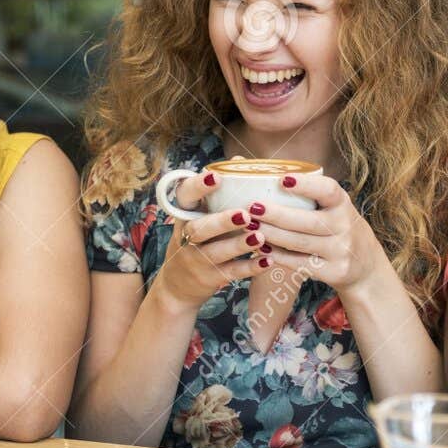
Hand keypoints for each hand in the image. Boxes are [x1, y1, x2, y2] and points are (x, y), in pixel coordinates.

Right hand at [151, 173, 272, 309]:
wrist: (178, 286)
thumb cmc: (196, 239)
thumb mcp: (198, 215)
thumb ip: (217, 192)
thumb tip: (240, 161)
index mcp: (184, 216)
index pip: (184, 197)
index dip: (198, 187)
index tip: (216, 177)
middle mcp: (186, 237)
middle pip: (199, 230)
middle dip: (221, 222)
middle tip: (245, 214)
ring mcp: (197, 260)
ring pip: (216, 253)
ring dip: (239, 245)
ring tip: (260, 236)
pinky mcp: (211, 278)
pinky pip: (232, 273)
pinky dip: (250, 267)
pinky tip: (269, 260)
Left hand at [245, 173, 386, 291]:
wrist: (366, 265)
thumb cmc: (338, 227)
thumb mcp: (335, 207)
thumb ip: (310, 194)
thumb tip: (265, 173)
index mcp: (343, 204)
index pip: (328, 190)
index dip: (306, 185)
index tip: (282, 179)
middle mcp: (345, 226)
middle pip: (307, 221)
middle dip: (276, 214)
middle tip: (252, 207)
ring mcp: (341, 251)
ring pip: (300, 243)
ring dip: (271, 235)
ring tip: (250, 226)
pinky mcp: (334, 272)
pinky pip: (300, 263)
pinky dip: (278, 256)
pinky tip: (261, 248)